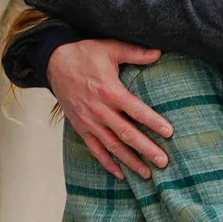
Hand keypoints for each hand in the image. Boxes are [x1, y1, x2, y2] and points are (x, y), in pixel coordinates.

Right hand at [47, 39, 173, 178]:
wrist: (54, 61)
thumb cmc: (84, 53)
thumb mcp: (110, 48)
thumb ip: (135, 53)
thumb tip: (158, 51)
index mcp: (110, 90)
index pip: (136, 110)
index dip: (153, 122)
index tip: (169, 133)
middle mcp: (99, 110)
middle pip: (126, 133)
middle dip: (146, 149)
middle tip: (163, 162)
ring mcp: (89, 121)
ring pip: (112, 145)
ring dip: (130, 161)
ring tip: (147, 173)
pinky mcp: (80, 127)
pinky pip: (94, 149)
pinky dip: (107, 162)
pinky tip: (120, 173)